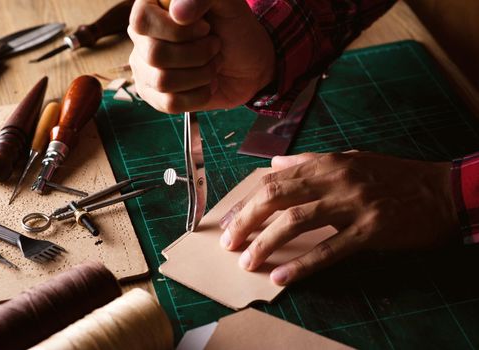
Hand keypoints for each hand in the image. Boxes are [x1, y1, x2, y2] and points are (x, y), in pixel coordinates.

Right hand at [127, 0, 274, 112]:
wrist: (250, 65)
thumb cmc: (235, 30)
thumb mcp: (227, 3)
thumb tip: (178, 14)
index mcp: (152, 8)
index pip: (142, 21)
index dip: (177, 31)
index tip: (205, 28)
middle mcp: (142, 38)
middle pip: (154, 54)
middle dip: (198, 54)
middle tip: (215, 46)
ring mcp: (145, 69)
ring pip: (163, 81)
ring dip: (201, 74)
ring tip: (212, 65)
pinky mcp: (155, 96)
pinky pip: (170, 103)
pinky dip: (199, 95)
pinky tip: (206, 84)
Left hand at [219, 152, 459, 284]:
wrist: (440, 191)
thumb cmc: (392, 176)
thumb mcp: (350, 158)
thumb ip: (309, 160)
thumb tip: (275, 164)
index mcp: (327, 163)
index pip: (274, 181)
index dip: (247, 202)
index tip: (229, 221)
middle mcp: (335, 179)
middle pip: (277, 197)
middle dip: (247, 221)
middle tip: (229, 242)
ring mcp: (352, 204)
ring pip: (296, 220)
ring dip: (266, 242)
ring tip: (248, 262)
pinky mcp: (370, 230)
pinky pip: (329, 249)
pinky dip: (303, 264)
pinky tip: (282, 276)